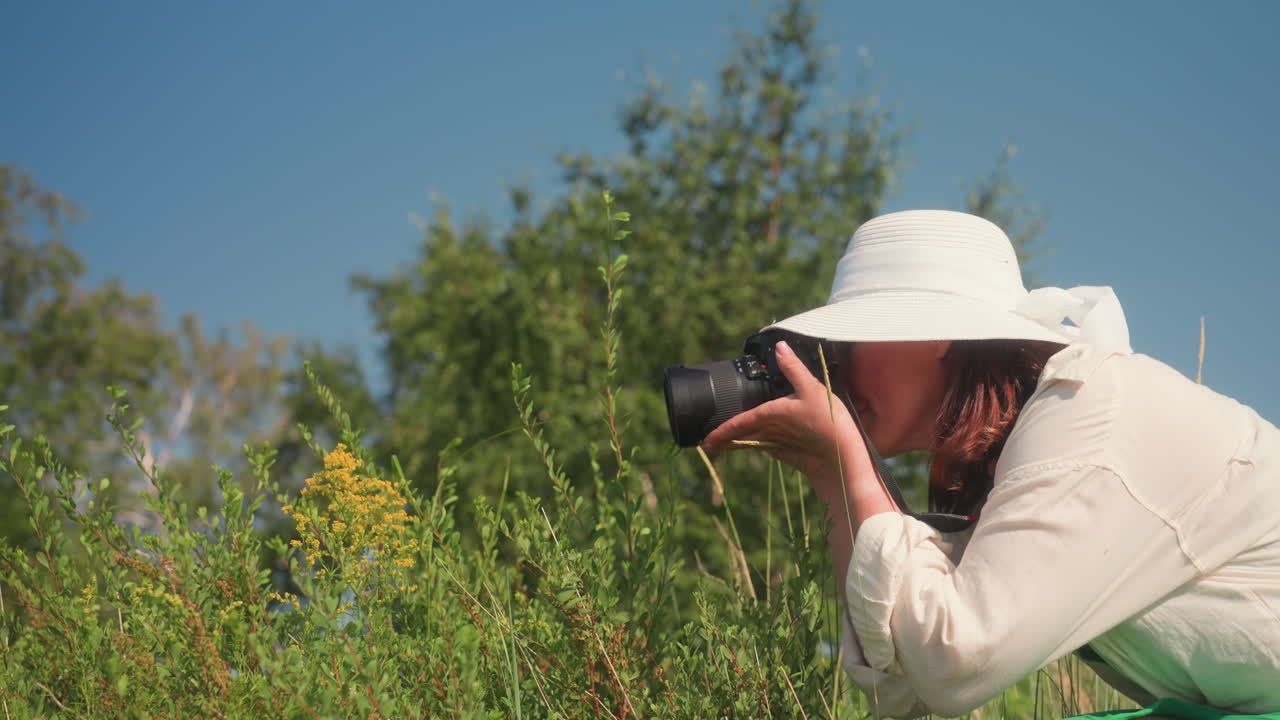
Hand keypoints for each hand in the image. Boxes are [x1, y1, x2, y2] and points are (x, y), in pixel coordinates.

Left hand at [701, 340, 865, 486]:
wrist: (845, 462)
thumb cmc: (829, 423)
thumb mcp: (812, 389)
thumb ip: (794, 368)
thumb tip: (780, 347)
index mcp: (771, 415)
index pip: (739, 423)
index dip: (722, 430)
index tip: (707, 439)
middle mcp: (772, 432)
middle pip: (743, 436)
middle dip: (725, 440)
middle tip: (709, 444)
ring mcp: (782, 446)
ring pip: (755, 444)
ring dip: (739, 445)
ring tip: (725, 446)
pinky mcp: (794, 455)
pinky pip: (771, 450)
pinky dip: (761, 448)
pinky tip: (762, 447)